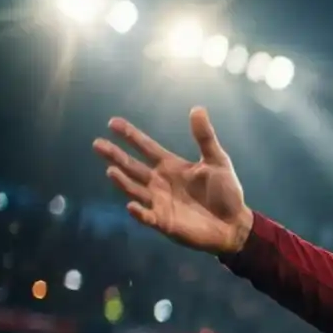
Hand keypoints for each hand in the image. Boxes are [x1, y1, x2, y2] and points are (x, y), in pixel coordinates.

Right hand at [93, 108, 253, 254]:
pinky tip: (132, 206)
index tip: (113, 123)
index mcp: (171, 166)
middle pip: (133, 166)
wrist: (234, 224)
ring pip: (135, 189)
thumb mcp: (218, 161)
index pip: (146, 147)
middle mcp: (159, 182)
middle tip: (98, 143)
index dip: (131, 135)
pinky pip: (147, 217)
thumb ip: (205, 138)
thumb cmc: (226, 192)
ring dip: (123, 181)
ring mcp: (159, 202)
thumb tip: (197, 108)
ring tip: (111, 170)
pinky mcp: (164, 222)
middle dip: (116, 155)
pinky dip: (139, 212)